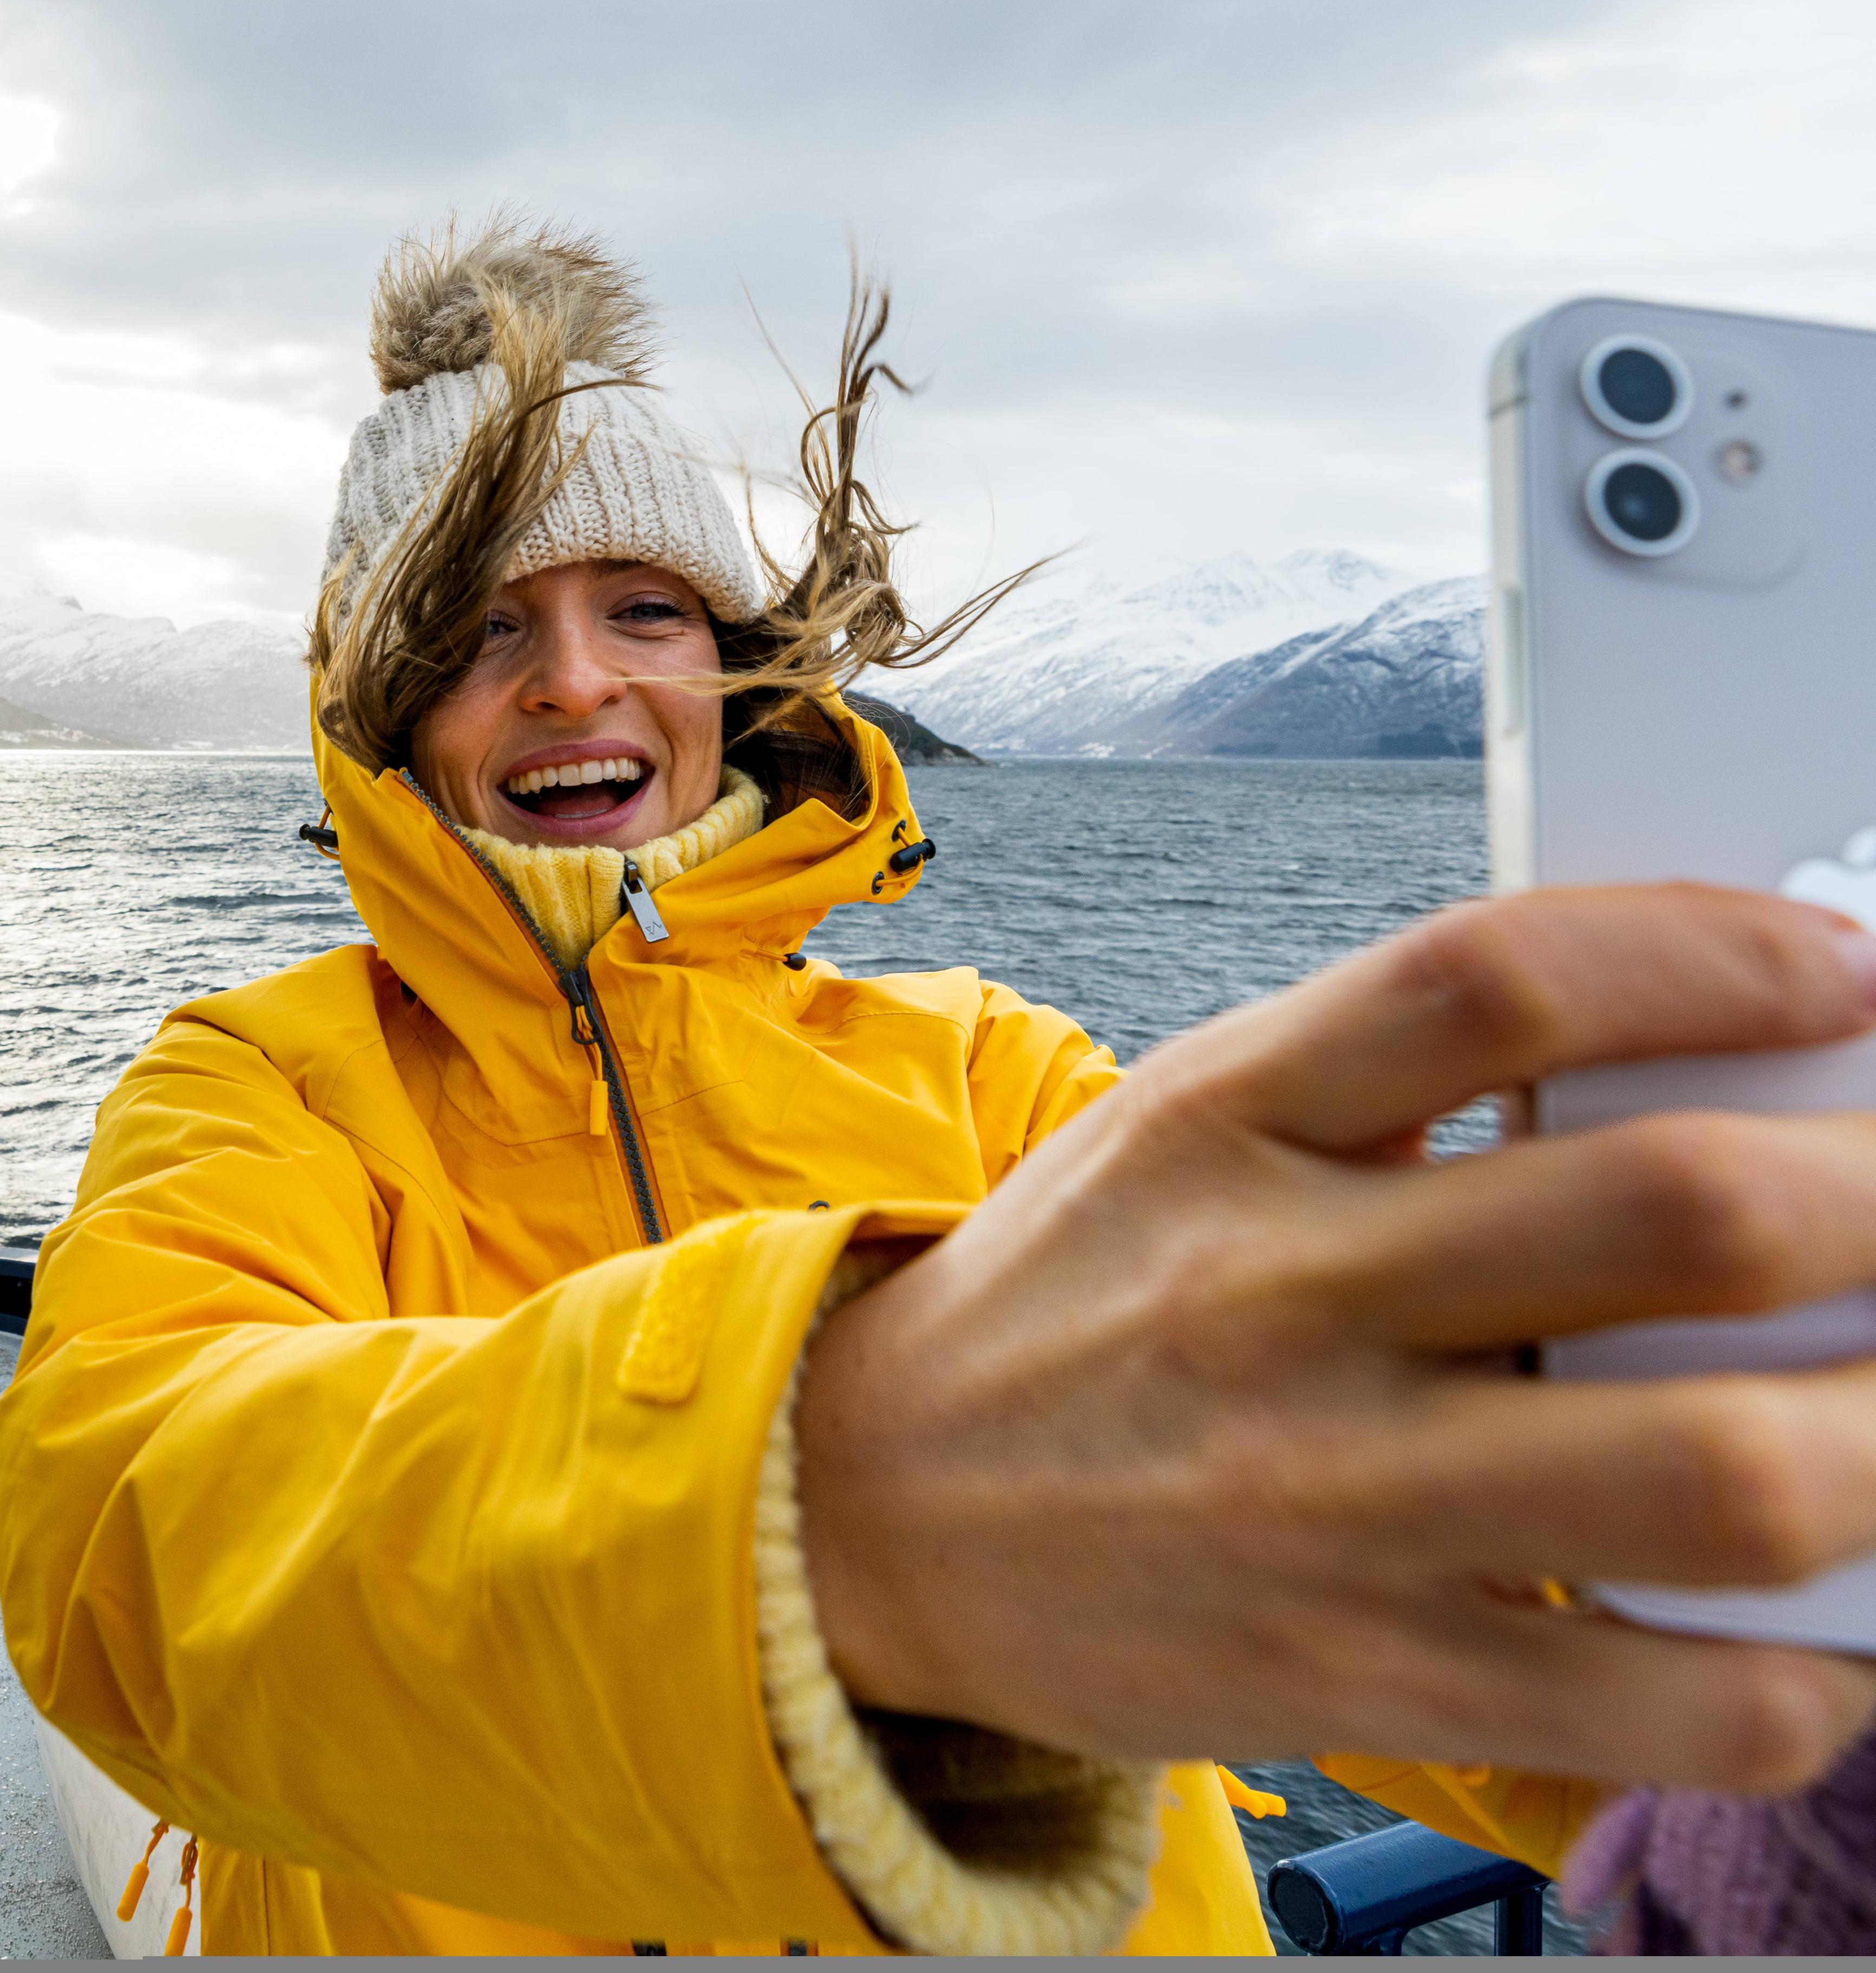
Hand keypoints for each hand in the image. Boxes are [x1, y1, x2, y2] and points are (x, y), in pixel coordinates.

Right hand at [796, 885, 1875, 1792]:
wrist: (878, 1511)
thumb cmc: (1086, 1292)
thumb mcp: (1197, 1119)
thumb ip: (1403, 1074)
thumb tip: (1691, 1042)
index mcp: (1236, 1113)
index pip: (1497, 977)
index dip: (1709, 953)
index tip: (1843, 973)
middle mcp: (1280, 1291)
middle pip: (1662, 1214)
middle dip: (1875, 1194)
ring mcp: (1323, 1499)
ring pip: (1708, 1472)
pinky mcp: (1355, 1677)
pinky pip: (1658, 1701)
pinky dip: (1810, 1678)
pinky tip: (1834, 1630)